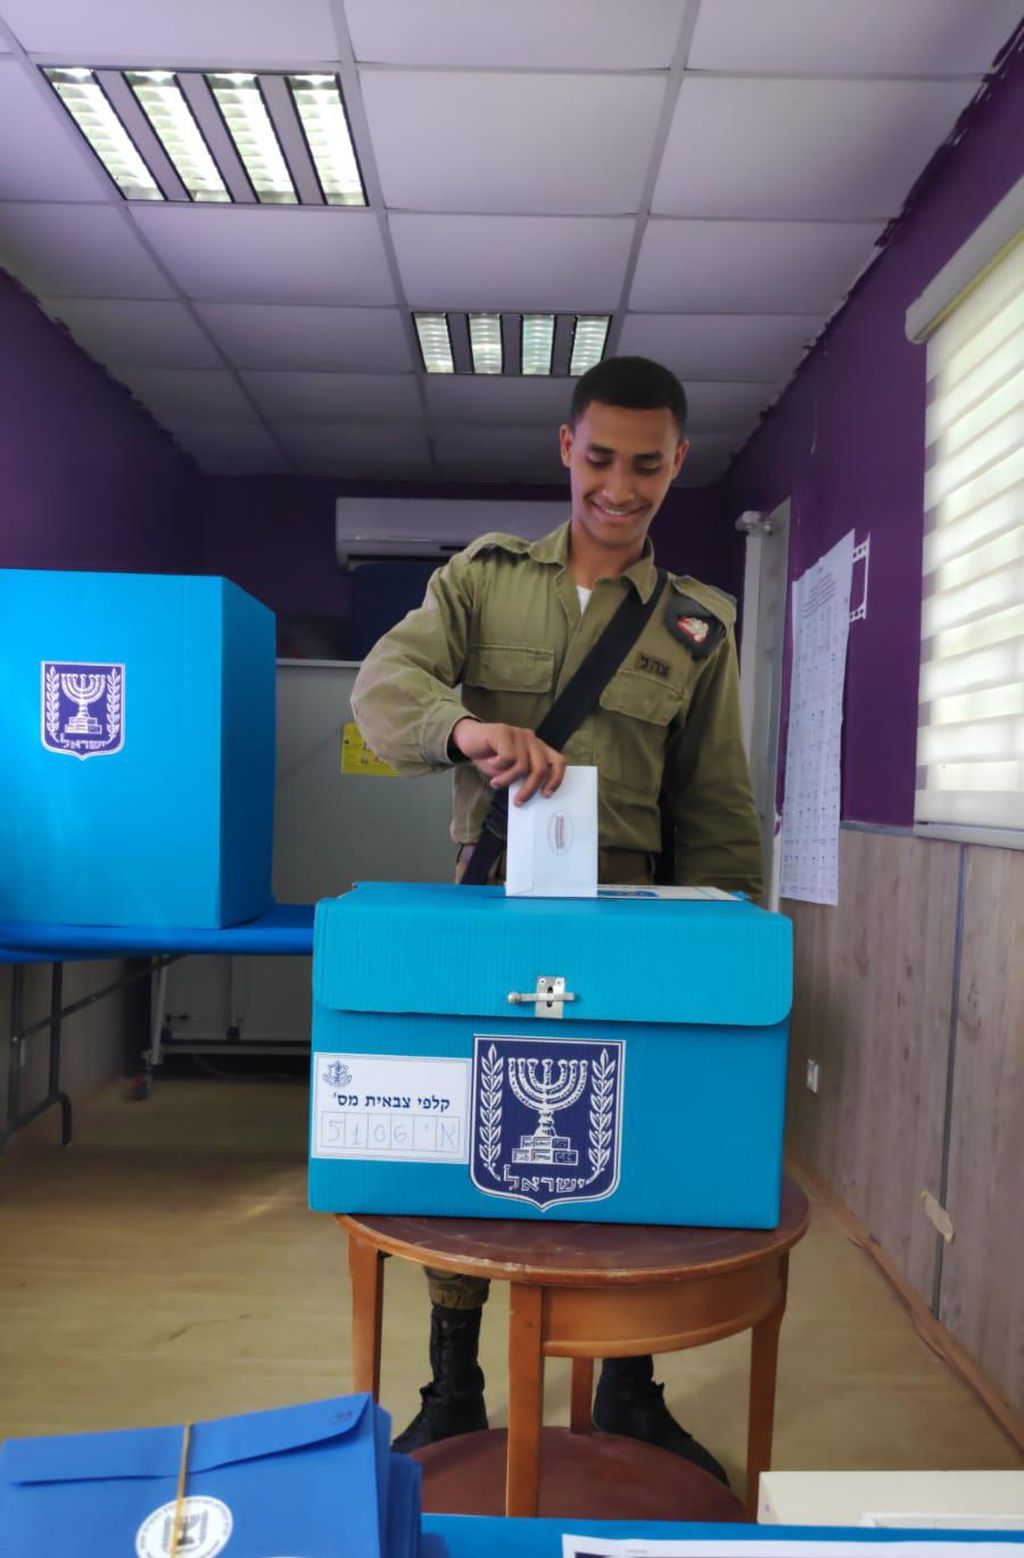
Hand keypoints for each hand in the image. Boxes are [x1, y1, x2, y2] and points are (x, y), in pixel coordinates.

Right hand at [451, 720, 566, 803]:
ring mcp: (519, 734)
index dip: (556, 779)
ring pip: (523, 766)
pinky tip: (490, 764)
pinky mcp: (505, 731)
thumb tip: (527, 795)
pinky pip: (508, 757)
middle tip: (517, 801)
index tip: (546, 795)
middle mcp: (532, 740)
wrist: (467, 739)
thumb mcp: (508, 772)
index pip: (558, 762)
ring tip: (495, 783)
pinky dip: (497, 767)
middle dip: (529, 788)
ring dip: (507, 780)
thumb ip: (520, 779)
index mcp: (538, 749)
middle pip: (541, 768)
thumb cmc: (489, 757)